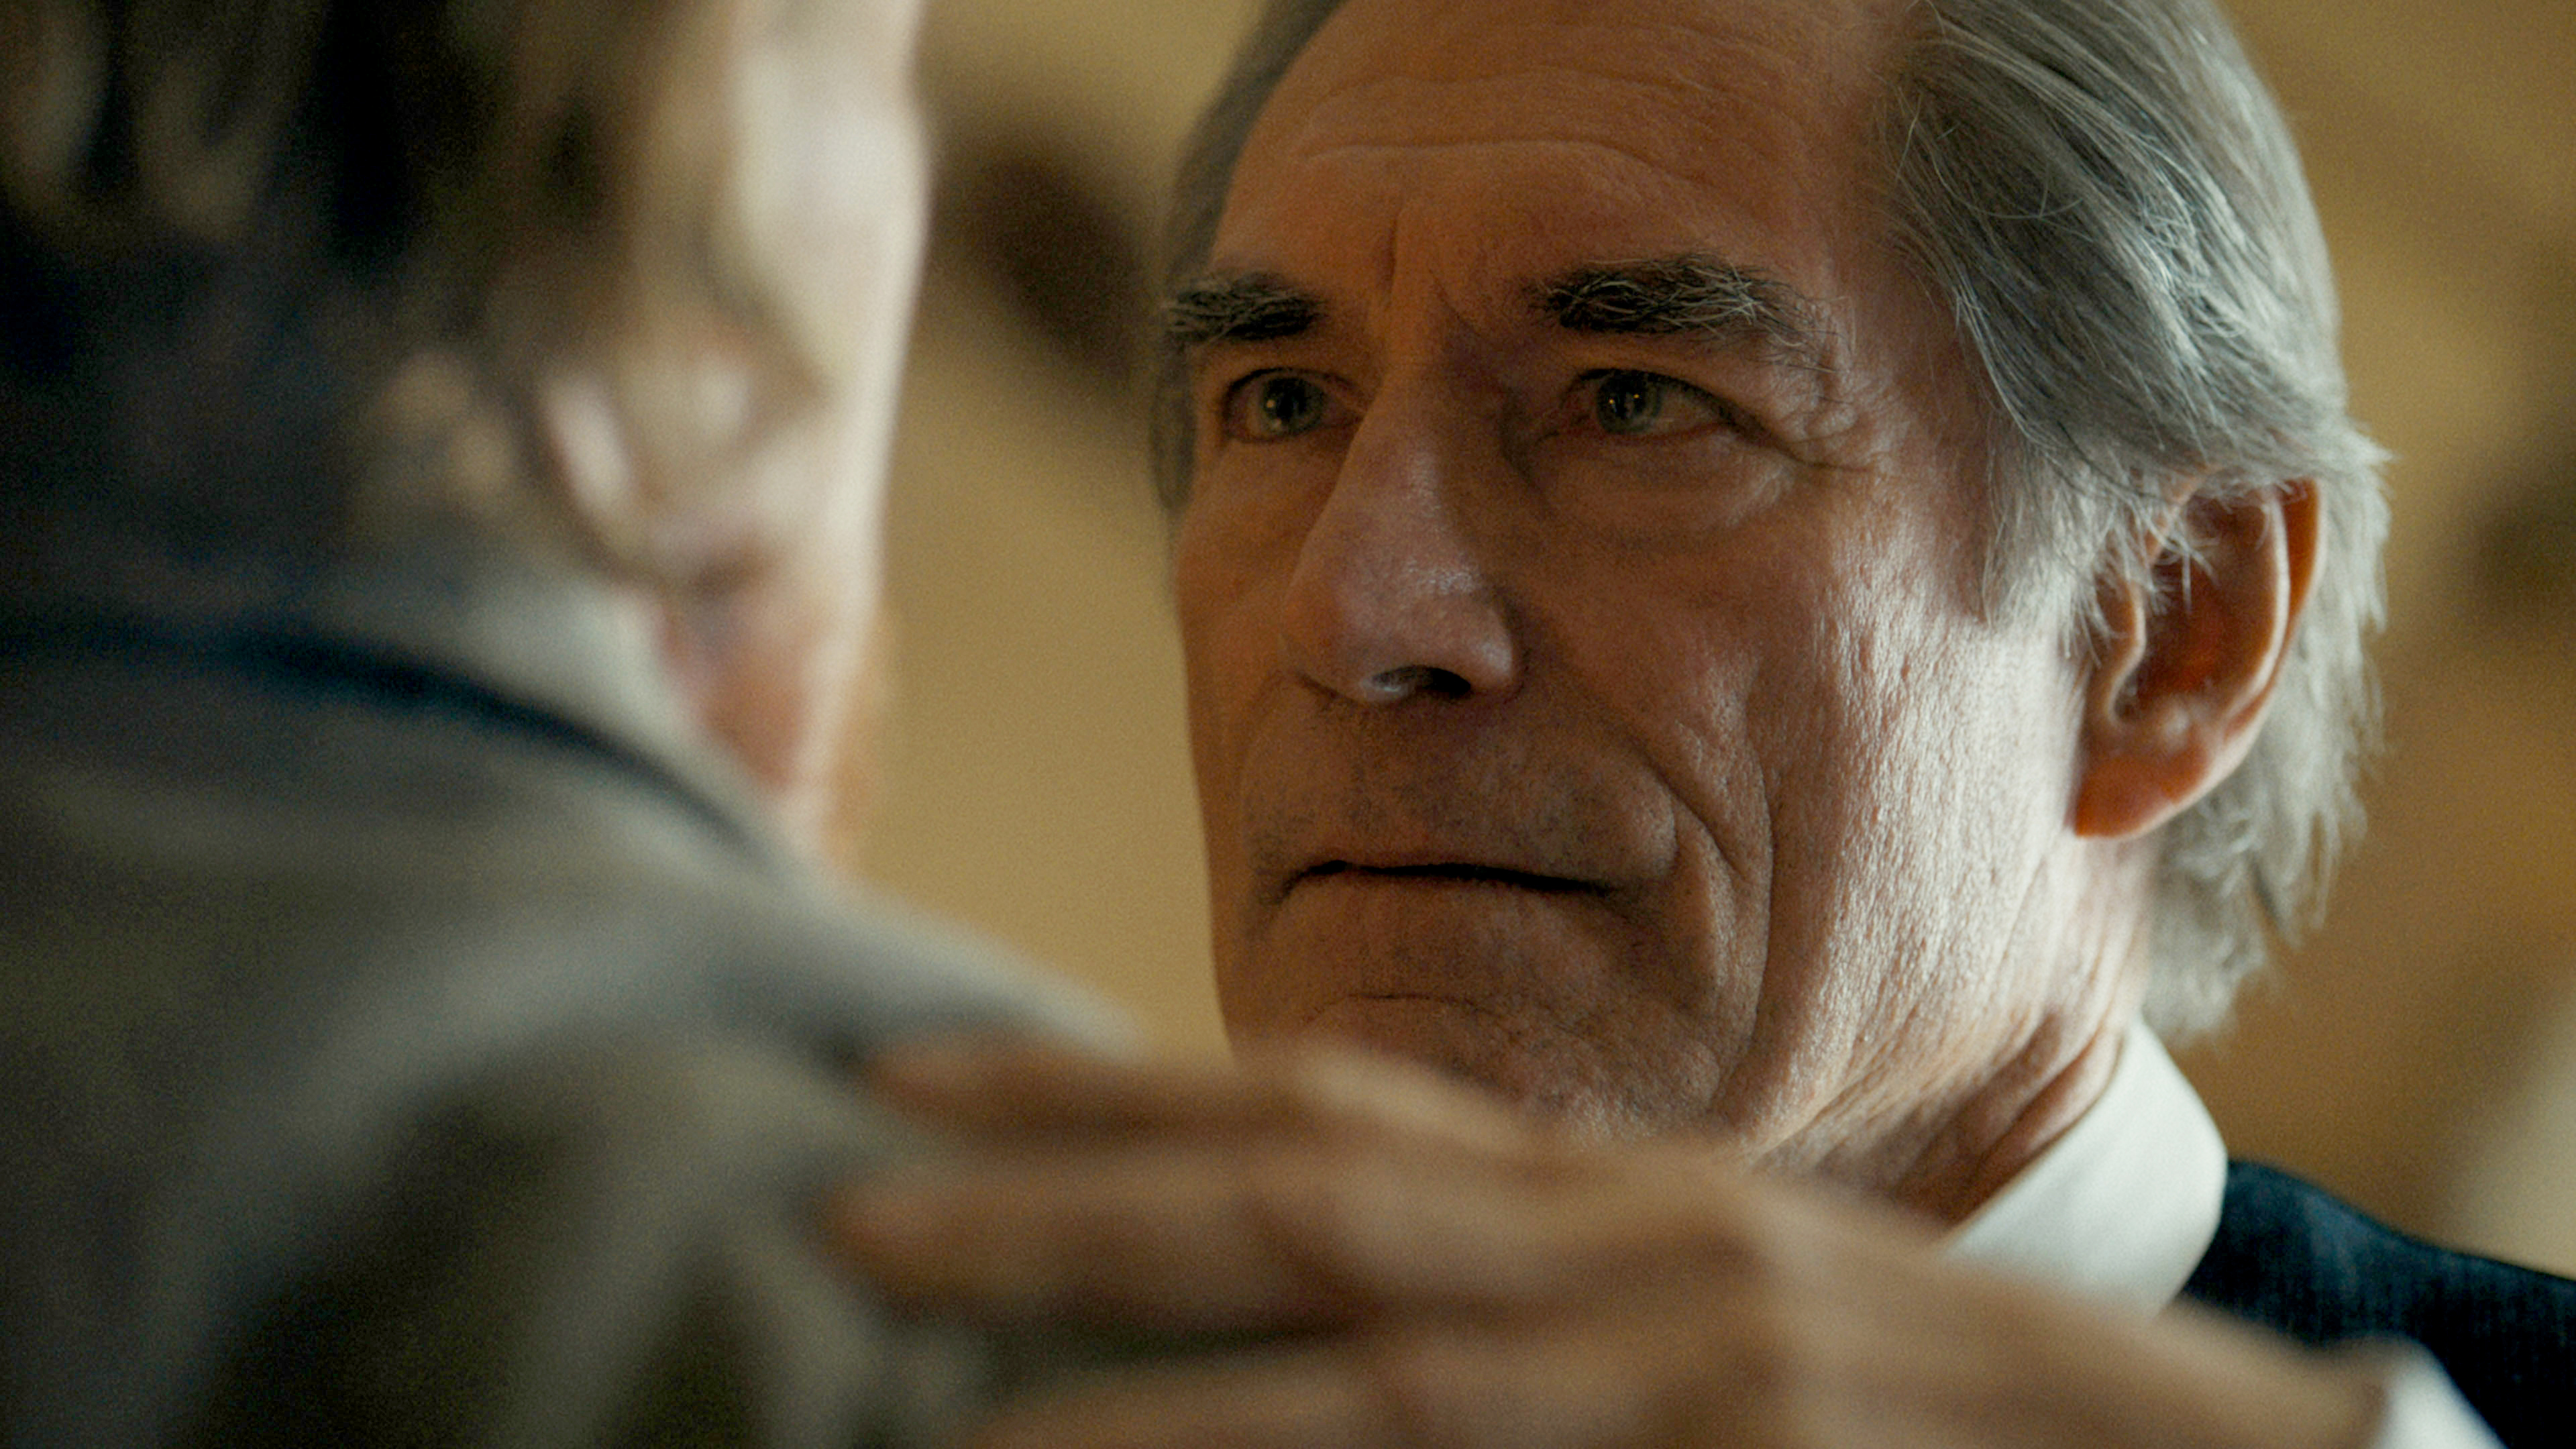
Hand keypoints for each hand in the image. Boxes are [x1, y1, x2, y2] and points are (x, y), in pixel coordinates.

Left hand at [830, 1042, 2383, 1448]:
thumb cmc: (1921, 1400)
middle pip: (1293, 1191)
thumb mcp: (1696, 1306)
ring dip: (1122, 1380)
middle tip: (836, 1182)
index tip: (914, 1067)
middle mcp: (1617, 1247)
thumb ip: (1509, 1286)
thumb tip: (1314, 1312)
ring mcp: (1674, 1365)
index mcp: (1595, 1191)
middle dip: (1054, 1190)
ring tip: (913, 1388)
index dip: (1101, 1076)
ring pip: (1354, 1364)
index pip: (1312, 1100)